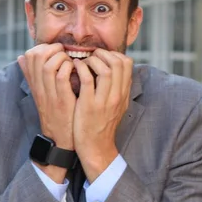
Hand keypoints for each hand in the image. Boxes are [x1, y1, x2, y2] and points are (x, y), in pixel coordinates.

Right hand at [18, 44, 75, 183]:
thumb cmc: (55, 114)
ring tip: (71, 61)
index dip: (42, 47)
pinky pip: (62, 76)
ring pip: (48, 64)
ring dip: (61, 57)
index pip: (29, 56)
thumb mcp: (41, 94)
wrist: (60, 140)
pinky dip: (70, 68)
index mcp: (35, 85)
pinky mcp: (62, 100)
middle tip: (65, 53)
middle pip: (36, 56)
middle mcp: (40, 87)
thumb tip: (20, 57)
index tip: (55, 51)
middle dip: (52, 48)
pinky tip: (77, 71)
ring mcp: (50, 94)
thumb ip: (32, 76)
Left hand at [72, 49, 132, 181]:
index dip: (113, 54)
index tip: (101, 56)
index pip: (127, 64)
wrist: (95, 148)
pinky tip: (74, 68)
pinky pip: (87, 79)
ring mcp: (103, 101)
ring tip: (82, 62)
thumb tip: (113, 70)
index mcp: (123, 94)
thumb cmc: (101, 125)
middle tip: (91, 56)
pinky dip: (81, 68)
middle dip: (103, 53)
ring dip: (92, 60)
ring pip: (105, 69)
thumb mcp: (115, 106)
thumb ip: (117, 89)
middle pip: (118, 63)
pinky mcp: (88, 105)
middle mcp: (116, 96)